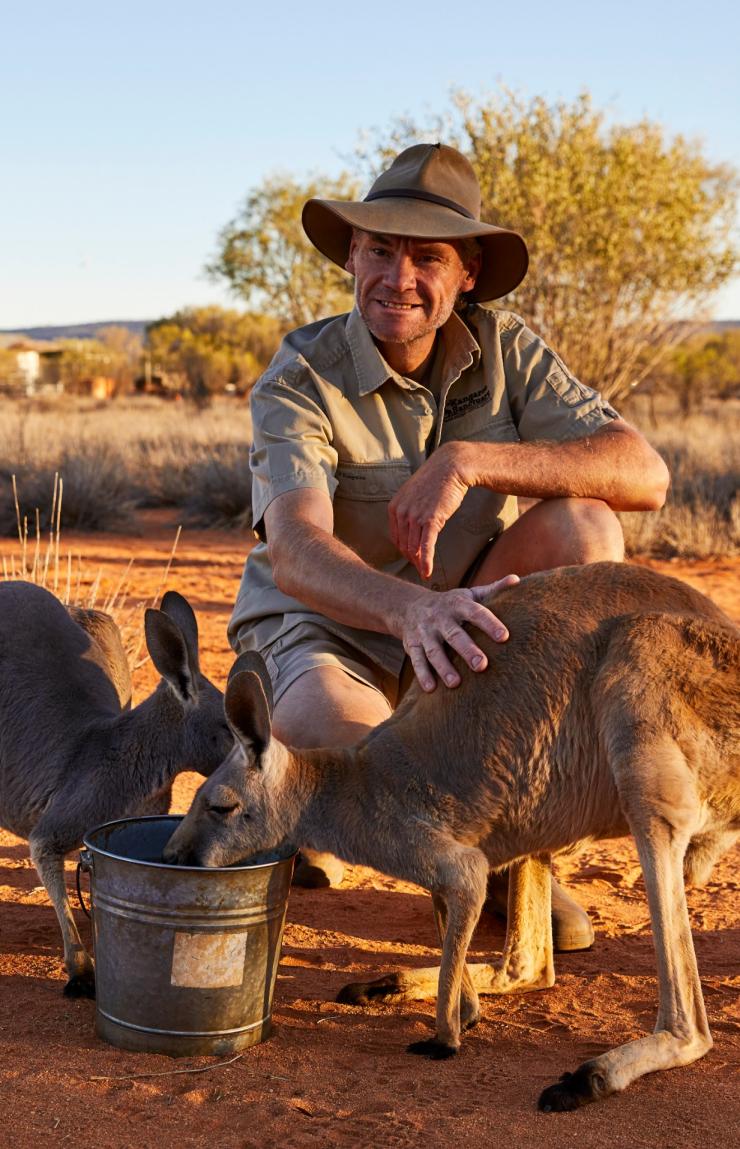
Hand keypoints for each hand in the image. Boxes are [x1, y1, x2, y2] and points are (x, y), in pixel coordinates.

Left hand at [388, 443, 470, 578]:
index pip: (396, 537)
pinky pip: (425, 546)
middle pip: (403, 545)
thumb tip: (410, 527)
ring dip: (419, 563)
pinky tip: (427, 572)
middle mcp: (401, 513)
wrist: (450, 467)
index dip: (404, 550)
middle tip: (419, 569)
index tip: (412, 558)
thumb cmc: (435, 481)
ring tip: (424, 572)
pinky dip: (426, 561)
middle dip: (411, 559)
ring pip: (413, 548)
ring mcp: (415, 517)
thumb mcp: (414, 495)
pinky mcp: (430, 520)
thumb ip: (408, 511)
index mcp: (394, 507)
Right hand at [399, 575, 519, 691]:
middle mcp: (440, 618)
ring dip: (443, 667)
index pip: (475, 613)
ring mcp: (424, 632)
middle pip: (454, 635)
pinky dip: (422, 674)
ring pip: (434, 650)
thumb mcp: (469, 594)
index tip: (504, 636)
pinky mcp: (412, 645)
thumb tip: (517, 580)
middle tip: (481, 665)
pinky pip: (416, 660)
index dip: (489, 624)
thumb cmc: (450, 604)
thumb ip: (492, 590)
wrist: (409, 605)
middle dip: (467, 650)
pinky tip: (431, 688)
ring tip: (455, 683)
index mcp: (457, 604)